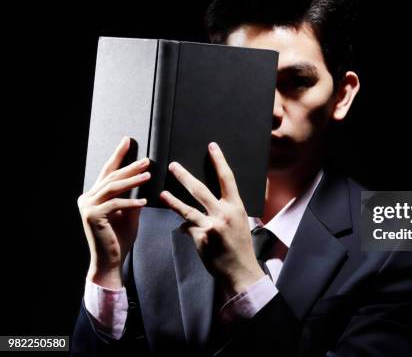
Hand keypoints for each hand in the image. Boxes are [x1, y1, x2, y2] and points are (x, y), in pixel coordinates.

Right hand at [78, 136, 150, 288]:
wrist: (111, 261)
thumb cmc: (120, 238)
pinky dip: (131, 202)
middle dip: (129, 166)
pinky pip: (115, 204)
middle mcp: (86, 198)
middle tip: (146, 160)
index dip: (118, 155)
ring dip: (132, 180)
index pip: (107, 171)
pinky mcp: (92, 216)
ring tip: (148, 175)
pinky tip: (144, 201)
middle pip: (111, 177)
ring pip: (112, 187)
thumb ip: (132, 196)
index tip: (127, 140)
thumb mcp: (129, 213)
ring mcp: (87, 207)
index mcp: (93, 196)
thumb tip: (143, 177)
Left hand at [160, 142, 263, 294]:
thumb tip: (219, 196)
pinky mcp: (200, 238)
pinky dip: (186, 226)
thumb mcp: (242, 221)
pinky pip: (187, 227)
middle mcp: (224, 214)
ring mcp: (211, 226)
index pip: (227, 178)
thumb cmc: (241, 245)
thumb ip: (229, 207)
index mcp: (237, 206)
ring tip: (163, 193)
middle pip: (200, 189)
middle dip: (184, 176)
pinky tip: (186, 228)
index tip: (212, 146)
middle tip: (173, 166)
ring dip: (172, 200)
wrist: (240, 270)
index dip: (219, 160)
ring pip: (186, 208)